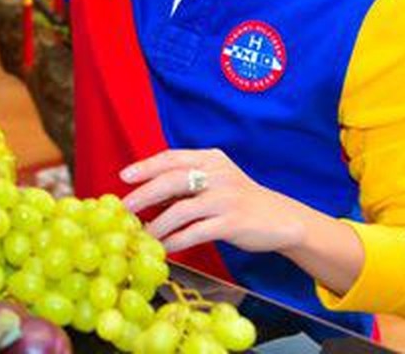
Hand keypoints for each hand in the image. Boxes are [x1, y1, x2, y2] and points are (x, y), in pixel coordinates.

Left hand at [119, 149, 308, 254]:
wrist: (280, 219)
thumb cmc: (237, 199)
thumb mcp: (215, 180)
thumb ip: (185, 181)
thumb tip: (145, 192)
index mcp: (210, 159)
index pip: (171, 158)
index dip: (146, 166)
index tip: (124, 177)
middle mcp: (218, 174)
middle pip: (172, 180)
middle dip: (144, 194)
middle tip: (126, 207)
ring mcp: (226, 199)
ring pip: (181, 210)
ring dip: (158, 224)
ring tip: (144, 234)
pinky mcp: (233, 223)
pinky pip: (196, 232)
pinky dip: (176, 240)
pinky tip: (165, 246)